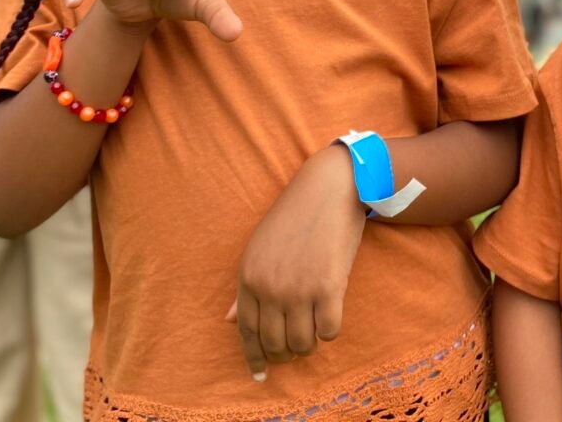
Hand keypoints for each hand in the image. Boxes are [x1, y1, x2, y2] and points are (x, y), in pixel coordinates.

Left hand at [227, 146, 366, 380]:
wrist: (329, 186)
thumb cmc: (296, 214)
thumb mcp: (260, 246)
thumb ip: (248, 287)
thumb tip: (230, 321)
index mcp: (249, 276)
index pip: (247, 332)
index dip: (255, 358)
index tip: (261, 375)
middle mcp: (270, 287)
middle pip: (275, 344)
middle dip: (286, 354)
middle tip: (297, 349)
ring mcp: (299, 289)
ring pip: (302, 343)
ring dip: (309, 344)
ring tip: (315, 330)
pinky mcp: (329, 287)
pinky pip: (328, 330)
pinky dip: (330, 329)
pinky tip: (331, 314)